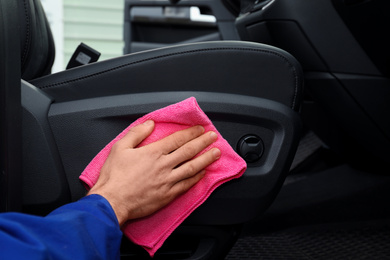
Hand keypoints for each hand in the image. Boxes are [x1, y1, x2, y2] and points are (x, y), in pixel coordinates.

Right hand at [87, 120, 219, 225]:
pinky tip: (202, 174)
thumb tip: (150, 123)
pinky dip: (196, 178)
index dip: (191, 133)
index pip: (177, 139)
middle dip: (203, 142)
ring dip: (206, 159)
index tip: (200, 129)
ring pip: (192, 168)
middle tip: (213, 137)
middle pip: (189, 151)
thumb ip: (137, 133)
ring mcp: (167, 181)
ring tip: (216, 153)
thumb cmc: (114, 176)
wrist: (112, 202)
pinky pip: (186, 185)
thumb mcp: (120, 148)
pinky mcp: (167, 195)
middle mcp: (164, 165)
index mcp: (153, 153)